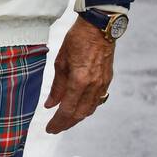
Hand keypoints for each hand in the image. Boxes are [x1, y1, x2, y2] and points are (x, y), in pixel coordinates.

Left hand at [43, 17, 114, 133]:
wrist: (99, 27)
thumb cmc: (77, 40)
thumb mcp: (61, 62)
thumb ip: (57, 86)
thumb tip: (50, 105)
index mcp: (79, 81)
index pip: (67, 110)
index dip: (58, 122)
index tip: (49, 129)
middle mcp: (93, 86)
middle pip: (80, 114)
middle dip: (67, 124)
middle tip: (55, 128)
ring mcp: (102, 84)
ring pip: (90, 109)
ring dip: (77, 117)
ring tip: (65, 120)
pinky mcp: (107, 80)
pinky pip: (97, 100)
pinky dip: (87, 108)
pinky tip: (79, 108)